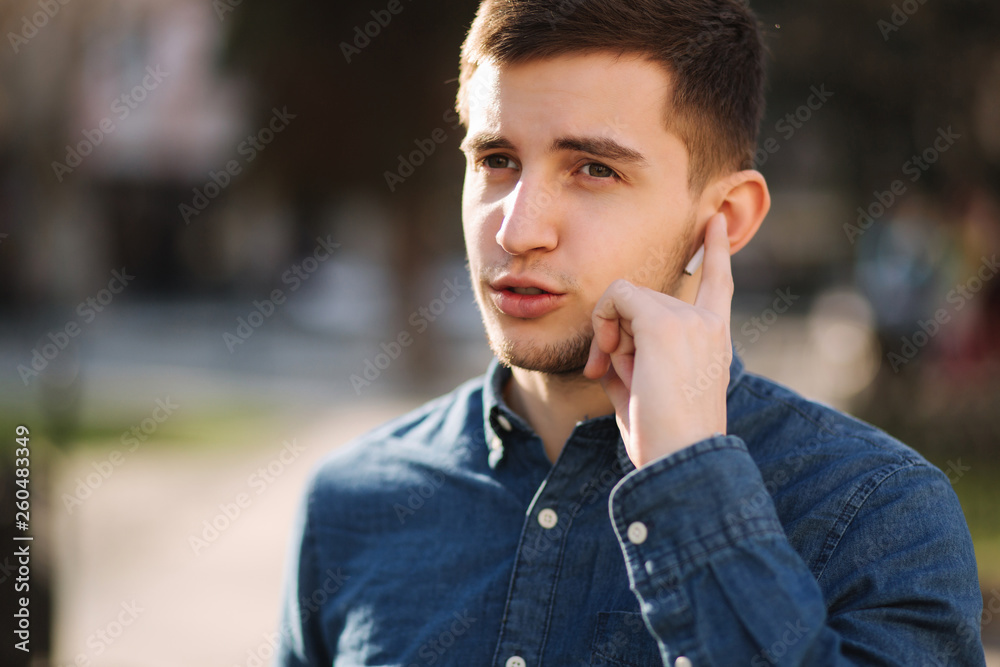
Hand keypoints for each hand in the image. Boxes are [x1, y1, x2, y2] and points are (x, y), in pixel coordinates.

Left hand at [582, 213, 733, 467]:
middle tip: (611, 371)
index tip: (714, 222)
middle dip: (618, 332)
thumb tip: (607, 341)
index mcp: (714, 339)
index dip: (715, 250)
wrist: (680, 459)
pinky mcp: (665, 323)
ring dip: (611, 334)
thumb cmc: (663, 438)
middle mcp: (708, 324)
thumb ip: (632, 358)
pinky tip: (607, 357)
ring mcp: (689, 320)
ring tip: (618, 375)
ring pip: (628, 298)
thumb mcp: (647, 391)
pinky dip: (603, 322)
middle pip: (644, 299)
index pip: (718, 283)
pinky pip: (618, 296)